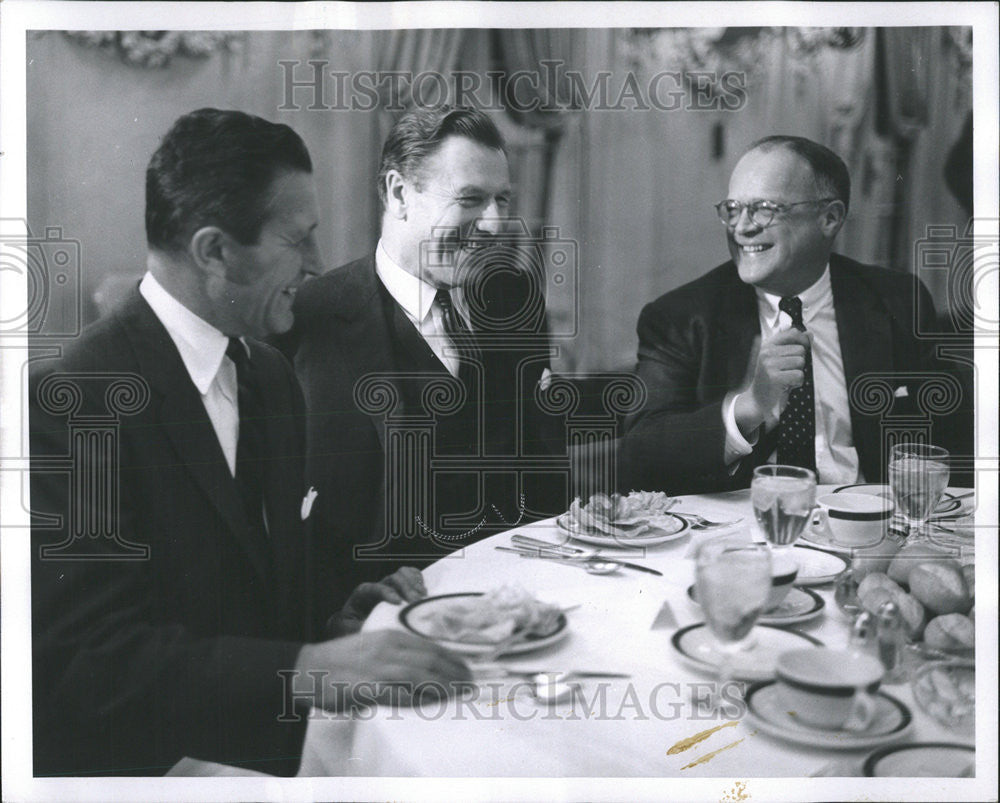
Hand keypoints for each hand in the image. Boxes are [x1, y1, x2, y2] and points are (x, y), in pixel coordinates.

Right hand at [293, 629, 470, 710]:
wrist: (306, 669)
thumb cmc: (340, 662)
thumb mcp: (371, 647)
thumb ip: (395, 656)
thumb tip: (422, 672)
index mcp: (388, 637)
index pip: (429, 646)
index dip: (451, 657)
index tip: (466, 667)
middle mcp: (387, 649)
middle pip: (430, 659)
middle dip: (455, 671)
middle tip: (471, 682)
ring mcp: (378, 667)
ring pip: (421, 675)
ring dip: (445, 685)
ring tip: (461, 692)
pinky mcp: (369, 687)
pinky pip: (401, 693)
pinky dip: (420, 698)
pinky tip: (435, 702)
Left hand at [333, 567, 426, 634]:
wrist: (356, 626)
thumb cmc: (354, 629)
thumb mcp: (352, 631)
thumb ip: (360, 630)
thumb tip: (375, 634)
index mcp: (362, 596)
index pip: (374, 588)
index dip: (387, 592)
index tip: (398, 602)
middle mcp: (377, 588)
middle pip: (392, 579)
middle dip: (405, 588)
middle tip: (416, 601)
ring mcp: (389, 587)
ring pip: (402, 574)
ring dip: (414, 583)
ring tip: (423, 596)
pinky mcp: (400, 589)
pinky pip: (410, 575)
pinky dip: (418, 579)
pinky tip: (424, 591)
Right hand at [734, 329, 810, 436]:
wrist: (757, 401)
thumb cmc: (771, 379)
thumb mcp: (779, 359)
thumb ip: (792, 345)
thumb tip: (809, 334)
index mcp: (767, 346)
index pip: (791, 333)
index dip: (802, 341)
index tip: (801, 351)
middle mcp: (766, 353)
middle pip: (800, 350)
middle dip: (798, 363)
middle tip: (786, 372)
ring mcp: (770, 365)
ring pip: (801, 362)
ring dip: (798, 373)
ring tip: (786, 379)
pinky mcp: (775, 378)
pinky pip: (799, 375)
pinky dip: (797, 383)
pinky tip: (786, 386)